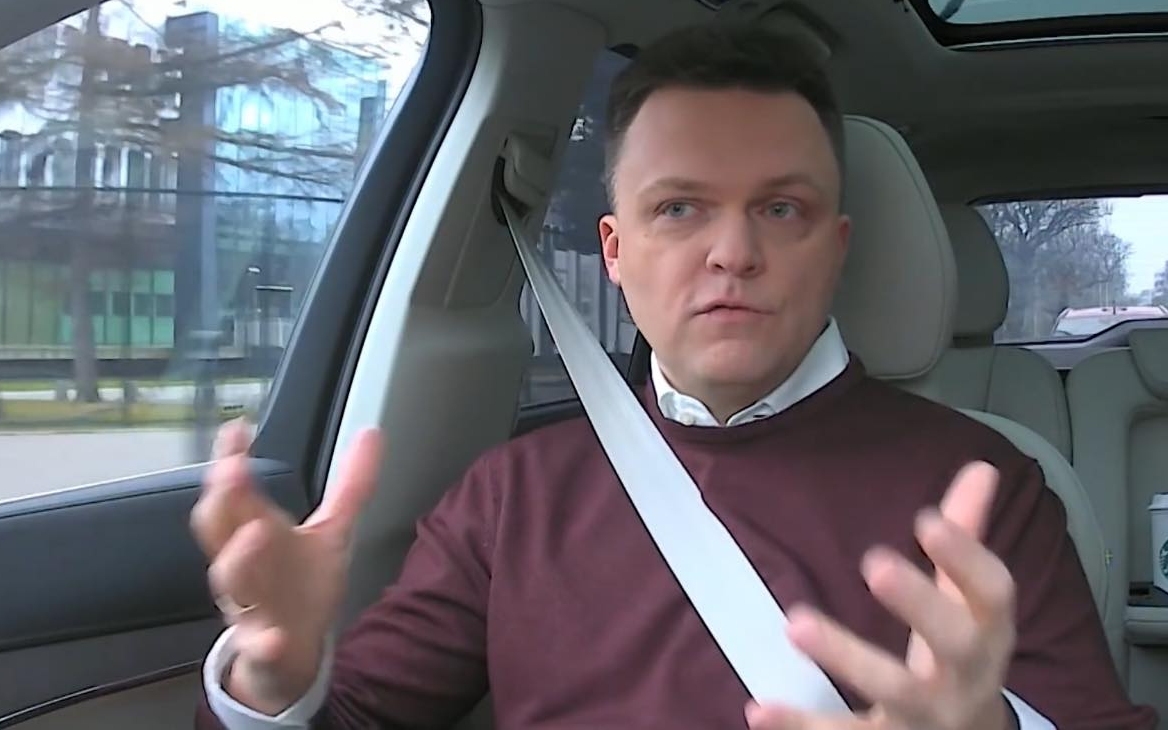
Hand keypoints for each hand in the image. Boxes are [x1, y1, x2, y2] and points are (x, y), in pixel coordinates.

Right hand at [190, 419, 382, 714]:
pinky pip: (256, 644)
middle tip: (232, 469)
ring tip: (255, 532)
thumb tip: (372, 433)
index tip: (237, 430)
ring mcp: (249, 603)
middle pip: (219, 526)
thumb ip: (351, 484)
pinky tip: (273, 638)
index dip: (232, 460)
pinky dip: (263, 642)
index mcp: (257, 531)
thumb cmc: (302, 585)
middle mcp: (245, 563)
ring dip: (238, 556)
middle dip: (223, 498)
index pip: (236, 490)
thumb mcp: (332, 530)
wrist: (292, 652)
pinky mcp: (261, 645)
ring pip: (230, 579)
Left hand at [746, 461, 1017, 729]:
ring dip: (845, 657)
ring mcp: (925, 716)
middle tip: (874, 562)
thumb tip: (980, 468)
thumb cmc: (960, 657)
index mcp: (986, 633)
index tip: (927, 519)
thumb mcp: (968, 604)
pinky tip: (758, 709)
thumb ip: (967, 537)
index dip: (967, 557)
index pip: (992, 593)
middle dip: (918, 603)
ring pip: (894, 691)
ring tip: (796, 624)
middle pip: (953, 642)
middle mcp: (964, 677)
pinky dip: (799, 726)